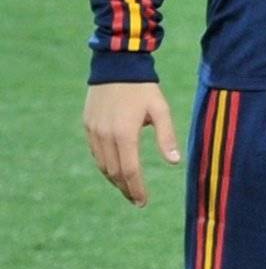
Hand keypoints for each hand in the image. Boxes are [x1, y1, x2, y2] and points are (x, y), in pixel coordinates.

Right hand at [84, 81, 181, 206]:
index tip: (143, 202)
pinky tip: (115, 170)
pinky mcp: (88, 125)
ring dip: (114, 179)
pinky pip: (95, 153)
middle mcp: (105, 135)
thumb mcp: (161, 110)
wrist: (116, 66)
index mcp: (124, 134)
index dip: (136, 188)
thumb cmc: (144, 89)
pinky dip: (105, 165)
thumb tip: (175, 162)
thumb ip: (167, 136)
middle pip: (114, 172)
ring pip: (102, 164)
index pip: (129, 170)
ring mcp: (93, 131)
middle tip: (137, 200)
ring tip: (128, 188)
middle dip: (126, 188)